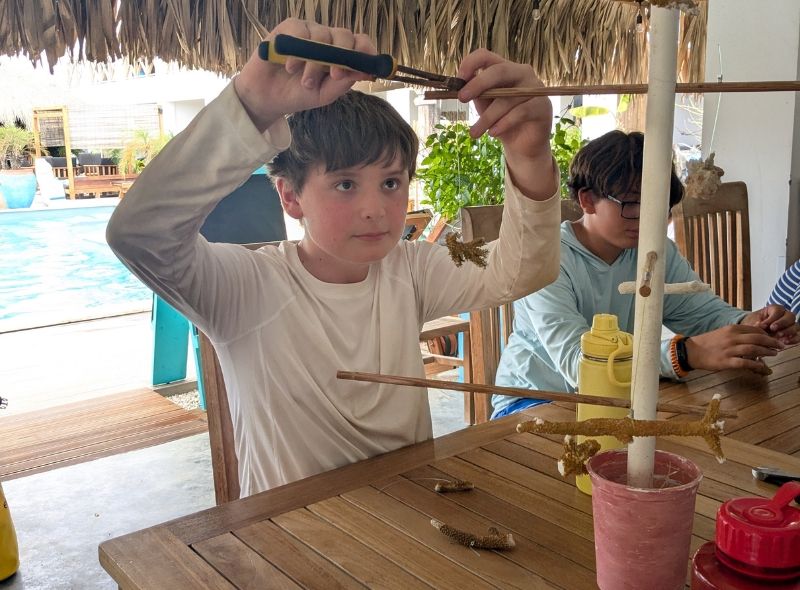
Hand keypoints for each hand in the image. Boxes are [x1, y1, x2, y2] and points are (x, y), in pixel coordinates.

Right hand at [234, 19, 374, 131]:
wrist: (268, 98)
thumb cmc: (299, 94)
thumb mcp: (324, 94)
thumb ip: (343, 83)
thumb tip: (361, 71)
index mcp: (341, 54)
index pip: (360, 43)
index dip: (365, 50)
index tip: (364, 65)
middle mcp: (328, 40)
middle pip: (344, 35)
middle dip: (342, 56)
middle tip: (335, 75)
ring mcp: (309, 32)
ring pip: (322, 36)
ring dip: (315, 62)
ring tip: (305, 81)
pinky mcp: (289, 28)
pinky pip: (299, 30)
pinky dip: (297, 50)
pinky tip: (291, 66)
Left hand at [456, 50, 556, 199]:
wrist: (522, 144)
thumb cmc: (501, 120)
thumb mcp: (484, 105)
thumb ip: (476, 93)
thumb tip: (459, 85)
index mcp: (505, 69)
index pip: (486, 56)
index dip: (471, 63)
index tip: (458, 79)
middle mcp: (522, 73)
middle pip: (499, 71)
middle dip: (478, 84)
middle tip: (462, 98)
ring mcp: (535, 88)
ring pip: (507, 98)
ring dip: (487, 117)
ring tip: (474, 133)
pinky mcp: (543, 106)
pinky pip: (520, 112)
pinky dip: (503, 123)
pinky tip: (493, 133)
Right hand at [685, 324, 783, 374]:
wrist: (691, 351)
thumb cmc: (707, 343)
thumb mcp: (722, 333)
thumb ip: (737, 334)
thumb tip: (753, 337)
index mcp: (731, 329)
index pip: (754, 329)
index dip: (767, 334)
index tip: (773, 338)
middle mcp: (731, 338)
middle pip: (757, 338)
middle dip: (771, 342)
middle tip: (780, 346)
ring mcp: (729, 350)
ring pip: (753, 349)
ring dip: (766, 352)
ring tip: (774, 354)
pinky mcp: (726, 362)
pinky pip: (745, 363)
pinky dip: (756, 365)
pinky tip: (763, 367)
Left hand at [741, 304, 799, 344]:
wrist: (753, 332)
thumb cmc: (754, 325)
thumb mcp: (752, 322)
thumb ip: (756, 323)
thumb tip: (758, 325)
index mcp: (775, 309)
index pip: (778, 311)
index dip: (771, 318)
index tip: (763, 325)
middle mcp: (785, 315)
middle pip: (790, 316)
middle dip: (782, 323)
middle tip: (773, 329)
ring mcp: (790, 325)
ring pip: (795, 326)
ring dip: (788, 331)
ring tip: (779, 337)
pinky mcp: (792, 334)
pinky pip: (797, 336)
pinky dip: (793, 339)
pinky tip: (785, 342)